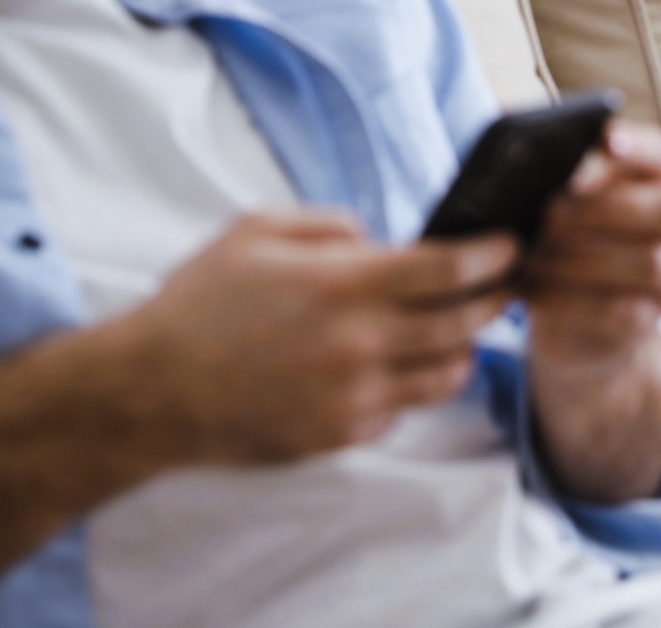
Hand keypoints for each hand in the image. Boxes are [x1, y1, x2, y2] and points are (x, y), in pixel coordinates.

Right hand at [110, 209, 516, 466]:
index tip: (511, 246)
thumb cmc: (199, 302)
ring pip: (445, 375)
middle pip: (464, 324)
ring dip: (461, 348)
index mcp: (343, 285)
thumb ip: (331, 225)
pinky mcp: (341, 435)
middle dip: (495, 300)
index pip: (451, 271)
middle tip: (505, 285)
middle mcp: (359, 344)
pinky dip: (409, 385)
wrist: (149, 392)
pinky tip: (392, 365)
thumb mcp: (256, 229)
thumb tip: (379, 238)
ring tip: (456, 329)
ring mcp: (353, 396)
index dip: (493, 257)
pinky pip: (401, 409)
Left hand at [519, 124, 660, 378]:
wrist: (581, 321)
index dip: (638, 146)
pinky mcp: (654, 321)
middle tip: (547, 213)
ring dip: (585, 258)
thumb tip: (513, 127)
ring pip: (650, 262)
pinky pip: (622, 311)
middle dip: (603, 208)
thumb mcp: (572, 201)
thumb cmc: (573, 241)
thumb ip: (558, 167)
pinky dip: (570, 300)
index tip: (604, 139)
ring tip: (534, 257)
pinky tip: (531, 292)